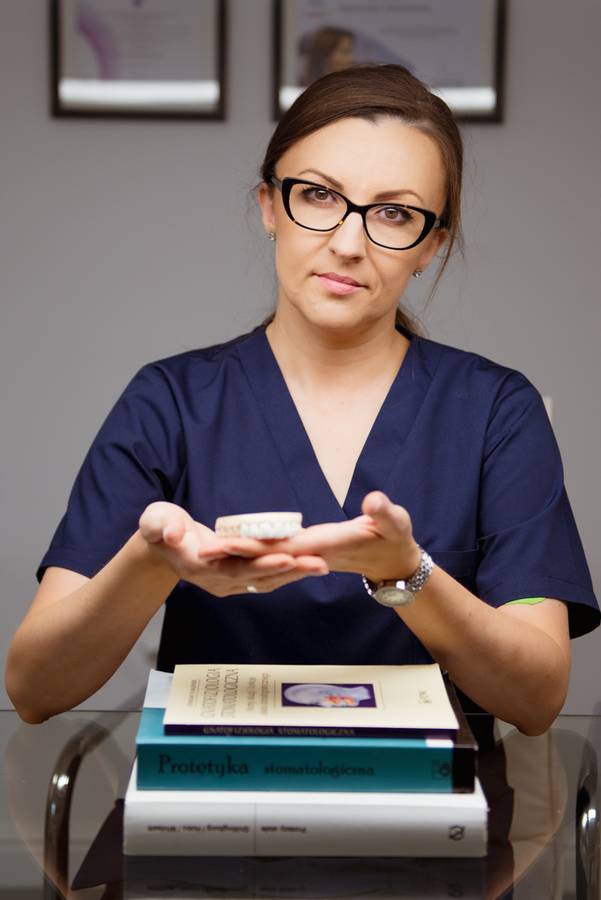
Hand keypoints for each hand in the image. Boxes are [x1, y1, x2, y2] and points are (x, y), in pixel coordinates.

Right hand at [138, 502, 328, 595]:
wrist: (161, 547)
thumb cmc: (160, 528)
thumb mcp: (155, 521)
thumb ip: (162, 526)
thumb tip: (171, 534)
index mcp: (200, 566)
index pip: (235, 567)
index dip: (261, 563)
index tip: (286, 556)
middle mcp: (217, 580)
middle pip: (258, 577)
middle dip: (289, 570)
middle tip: (318, 563)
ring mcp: (228, 583)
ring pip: (265, 580)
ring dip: (294, 574)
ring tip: (322, 565)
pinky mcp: (237, 579)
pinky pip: (265, 578)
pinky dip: (287, 573)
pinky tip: (307, 566)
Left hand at [217, 491, 420, 581]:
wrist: (395, 562)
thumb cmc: (396, 539)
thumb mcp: (397, 523)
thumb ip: (386, 513)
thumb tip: (374, 501)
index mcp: (327, 546)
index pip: (283, 547)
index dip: (256, 545)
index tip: (228, 541)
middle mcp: (311, 554)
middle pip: (266, 554)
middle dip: (234, 552)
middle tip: (201, 549)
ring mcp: (307, 556)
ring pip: (266, 557)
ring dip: (237, 555)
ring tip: (206, 548)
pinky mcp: (306, 554)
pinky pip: (274, 555)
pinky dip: (252, 552)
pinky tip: (233, 545)